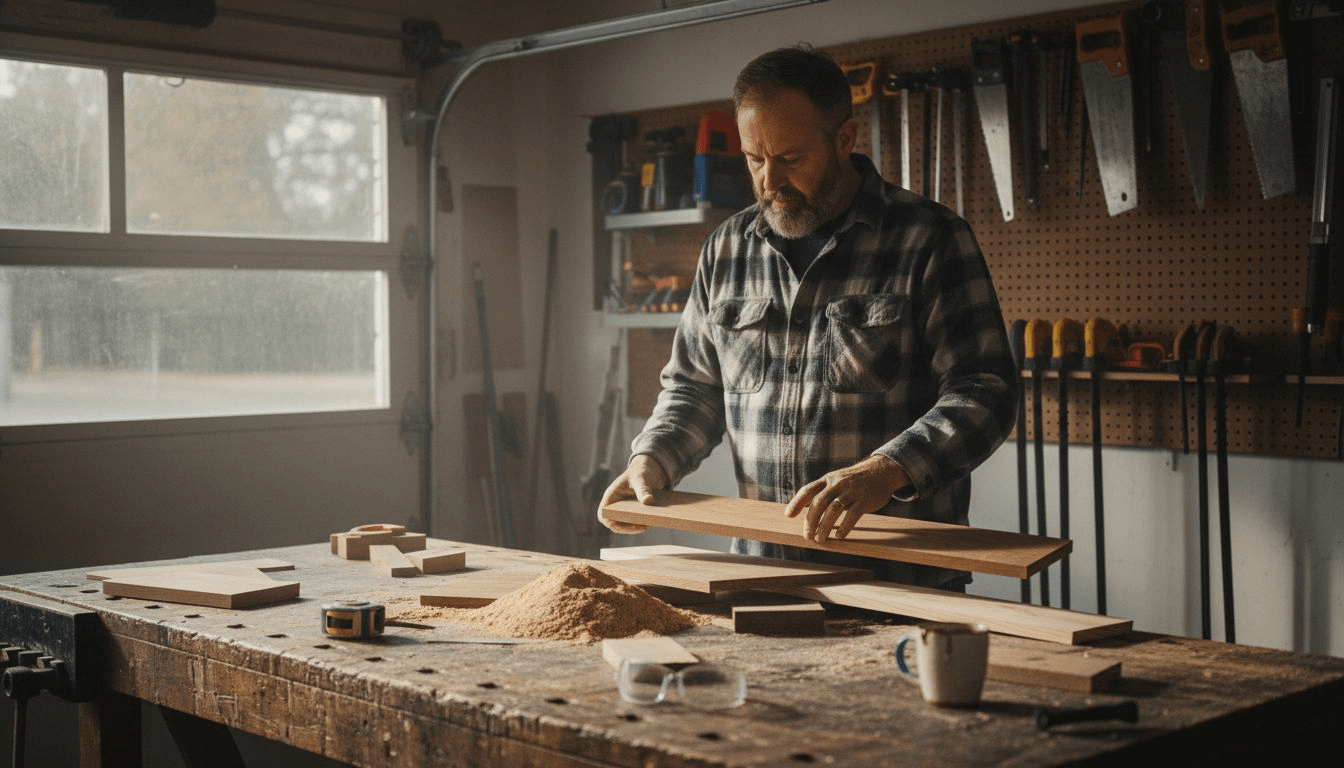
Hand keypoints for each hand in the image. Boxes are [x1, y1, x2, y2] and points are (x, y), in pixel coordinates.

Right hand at [597, 454, 669, 533]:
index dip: (611, 522)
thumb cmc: (640, 472)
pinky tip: (655, 521)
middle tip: (644, 527)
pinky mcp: (633, 513)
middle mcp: (615, 506)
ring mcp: (624, 510)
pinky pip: (636, 523)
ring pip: (627, 525)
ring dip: (638, 527)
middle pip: (616, 523)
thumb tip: (648, 501)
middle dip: (629, 528)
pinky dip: (644, 523)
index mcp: (611, 497)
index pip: (603, 514)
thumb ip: (643, 489)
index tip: (627, 524)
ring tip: (651, 523)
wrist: (648, 471)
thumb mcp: (641, 478)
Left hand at [785, 455, 909, 542]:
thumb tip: (803, 510)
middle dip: (811, 521)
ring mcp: (852, 491)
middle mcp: (838, 483)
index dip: (797, 502)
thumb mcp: (836, 480)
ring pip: (833, 509)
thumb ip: (822, 492)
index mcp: (828, 479)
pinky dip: (844, 527)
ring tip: (821, 539)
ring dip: (825, 527)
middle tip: (807, 536)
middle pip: (819, 503)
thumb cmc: (854, 481)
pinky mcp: (865, 500)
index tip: (788, 515)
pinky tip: (839, 536)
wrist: (882, 471)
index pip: (808, 490)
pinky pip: (852, 515)